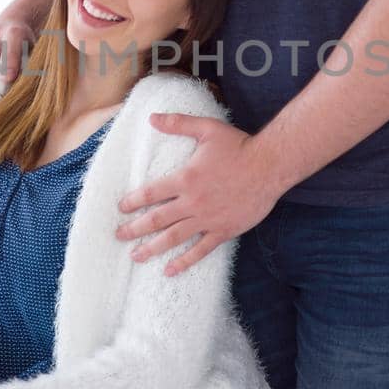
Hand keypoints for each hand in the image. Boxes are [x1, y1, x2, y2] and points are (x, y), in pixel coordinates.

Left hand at [115, 113, 281, 274]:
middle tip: (118, 235)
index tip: (120, 207)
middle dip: (135, 228)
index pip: (151, 193)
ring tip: (135, 256)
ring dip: (152, 248)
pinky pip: (200, 250)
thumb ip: (178, 123)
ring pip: (174, 238)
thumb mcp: (207, 129)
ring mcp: (207, 219)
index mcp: (186, 178)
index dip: (133, 201)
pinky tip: (170, 270)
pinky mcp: (223, 230)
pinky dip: (184, 262)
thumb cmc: (239, 146)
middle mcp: (193, 202)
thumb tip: (152, 118)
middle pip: (157, 219)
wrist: (270, 166)